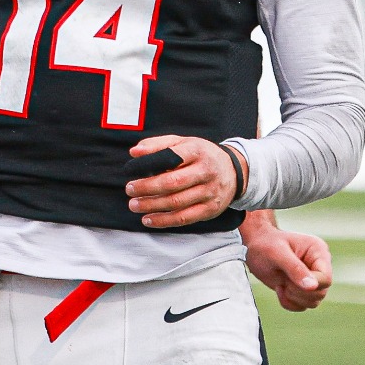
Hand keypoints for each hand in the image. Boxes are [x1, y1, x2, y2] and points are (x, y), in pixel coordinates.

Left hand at [124, 136, 240, 228]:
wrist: (235, 171)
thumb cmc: (200, 156)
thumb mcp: (183, 143)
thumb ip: (158, 145)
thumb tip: (134, 153)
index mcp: (197, 151)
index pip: (171, 157)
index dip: (148, 164)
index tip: (130, 170)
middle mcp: (206, 172)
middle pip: (173, 183)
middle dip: (147, 188)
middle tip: (129, 190)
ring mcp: (210, 192)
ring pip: (177, 203)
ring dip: (152, 206)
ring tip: (134, 205)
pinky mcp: (210, 209)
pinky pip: (185, 218)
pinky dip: (164, 221)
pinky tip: (148, 219)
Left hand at [240, 212, 331, 310]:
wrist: (254, 248)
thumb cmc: (265, 244)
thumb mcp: (277, 253)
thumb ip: (295, 269)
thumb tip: (312, 286)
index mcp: (318, 252)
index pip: (325, 278)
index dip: (311, 285)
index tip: (290, 280)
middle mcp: (319, 266)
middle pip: (321, 292)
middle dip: (298, 291)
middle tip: (283, 279)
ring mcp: (312, 279)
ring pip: (313, 302)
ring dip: (293, 297)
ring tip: (281, 281)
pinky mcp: (302, 289)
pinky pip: (302, 306)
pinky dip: (289, 302)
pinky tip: (279, 288)